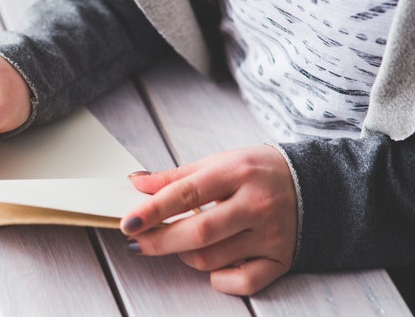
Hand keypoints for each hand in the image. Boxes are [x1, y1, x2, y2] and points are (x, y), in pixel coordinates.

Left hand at [120, 145, 297, 294]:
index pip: (186, 193)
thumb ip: (176, 176)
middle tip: (137, 242)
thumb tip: (137, 184)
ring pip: (212, 259)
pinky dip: (219, 279)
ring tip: (180, 243)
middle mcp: (257, 204)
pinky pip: (243, 282)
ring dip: (184, 256)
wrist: (316, 183)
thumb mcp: (219, 162)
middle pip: (199, 232)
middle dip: (160, 241)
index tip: (128, 222)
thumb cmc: (258, 172)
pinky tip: (211, 265)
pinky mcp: (281, 259)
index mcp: (238, 173)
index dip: (153, 210)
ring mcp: (271, 235)